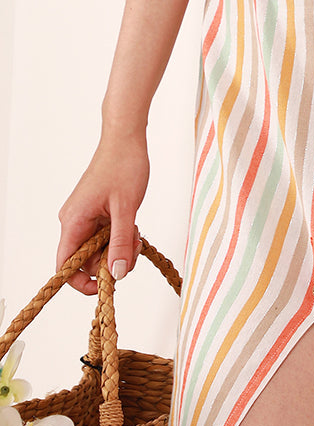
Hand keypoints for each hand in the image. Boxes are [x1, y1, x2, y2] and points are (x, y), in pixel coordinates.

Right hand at [57, 132, 148, 294]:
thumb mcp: (126, 209)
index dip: (81, 281)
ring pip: (98, 248)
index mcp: (74, 221)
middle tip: (134, 246)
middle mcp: (74, 221)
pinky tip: (132, 226)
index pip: (66, 264)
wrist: (126, 138)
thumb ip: (121, 243)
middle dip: (112, 260)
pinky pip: (104, 235)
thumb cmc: (124, 166)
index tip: (105, 287)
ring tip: (135, 232)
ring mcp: (85, 216)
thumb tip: (117, 274)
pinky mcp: (95, 212)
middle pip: (86, 259)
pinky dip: (119, 236)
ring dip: (119, 247)